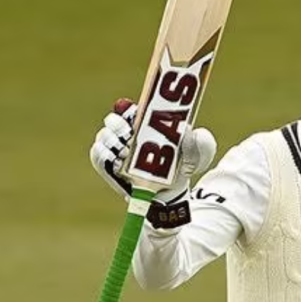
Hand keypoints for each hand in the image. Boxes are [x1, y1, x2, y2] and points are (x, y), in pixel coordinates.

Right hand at [90, 98, 216, 202]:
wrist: (170, 193)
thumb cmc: (182, 168)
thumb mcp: (200, 155)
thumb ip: (203, 143)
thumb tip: (189, 132)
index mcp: (147, 123)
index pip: (131, 108)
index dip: (130, 108)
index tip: (135, 112)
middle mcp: (128, 133)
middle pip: (113, 119)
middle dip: (118, 123)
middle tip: (130, 132)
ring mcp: (115, 149)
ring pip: (104, 136)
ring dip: (112, 139)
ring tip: (126, 148)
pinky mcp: (107, 166)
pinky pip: (97, 155)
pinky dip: (103, 153)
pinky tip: (117, 158)